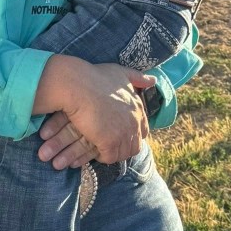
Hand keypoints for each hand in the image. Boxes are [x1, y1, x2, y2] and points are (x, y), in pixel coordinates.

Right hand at [34, 58, 153, 167]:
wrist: (76, 85)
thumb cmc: (94, 76)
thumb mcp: (120, 72)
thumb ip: (137, 77)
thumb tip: (153, 80)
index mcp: (138, 108)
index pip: (142, 131)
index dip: (131, 134)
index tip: (119, 134)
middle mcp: (134, 122)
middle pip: (134, 145)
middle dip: (123, 147)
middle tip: (109, 146)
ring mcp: (122, 133)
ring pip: (122, 153)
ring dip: (112, 154)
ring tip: (101, 151)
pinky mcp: (109, 142)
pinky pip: (109, 157)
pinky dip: (102, 157)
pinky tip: (94, 152)